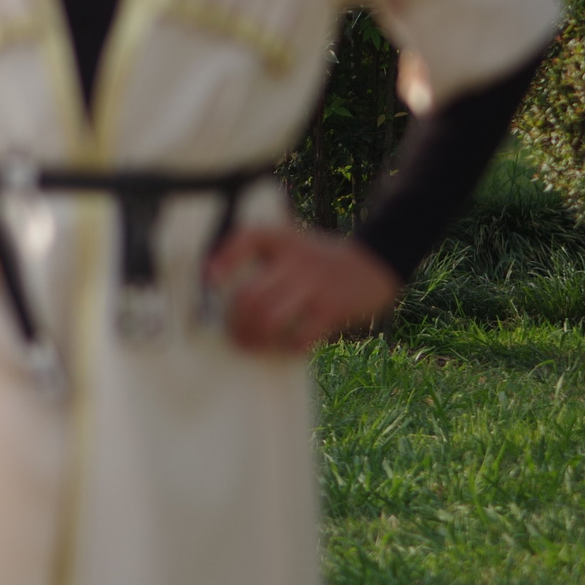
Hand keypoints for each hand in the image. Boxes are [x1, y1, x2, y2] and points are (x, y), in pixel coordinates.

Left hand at [207, 225, 400, 352]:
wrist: (374, 262)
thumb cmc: (318, 258)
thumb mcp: (289, 242)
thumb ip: (255, 252)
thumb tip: (211, 276)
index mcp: (282, 239)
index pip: (248, 237)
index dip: (223, 259)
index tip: (210, 281)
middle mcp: (296, 261)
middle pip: (251, 295)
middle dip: (236, 322)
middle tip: (234, 334)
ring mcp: (315, 285)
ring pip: (269, 318)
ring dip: (254, 338)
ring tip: (251, 344)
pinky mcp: (333, 309)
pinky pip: (301, 336)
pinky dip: (288, 346)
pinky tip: (285, 346)